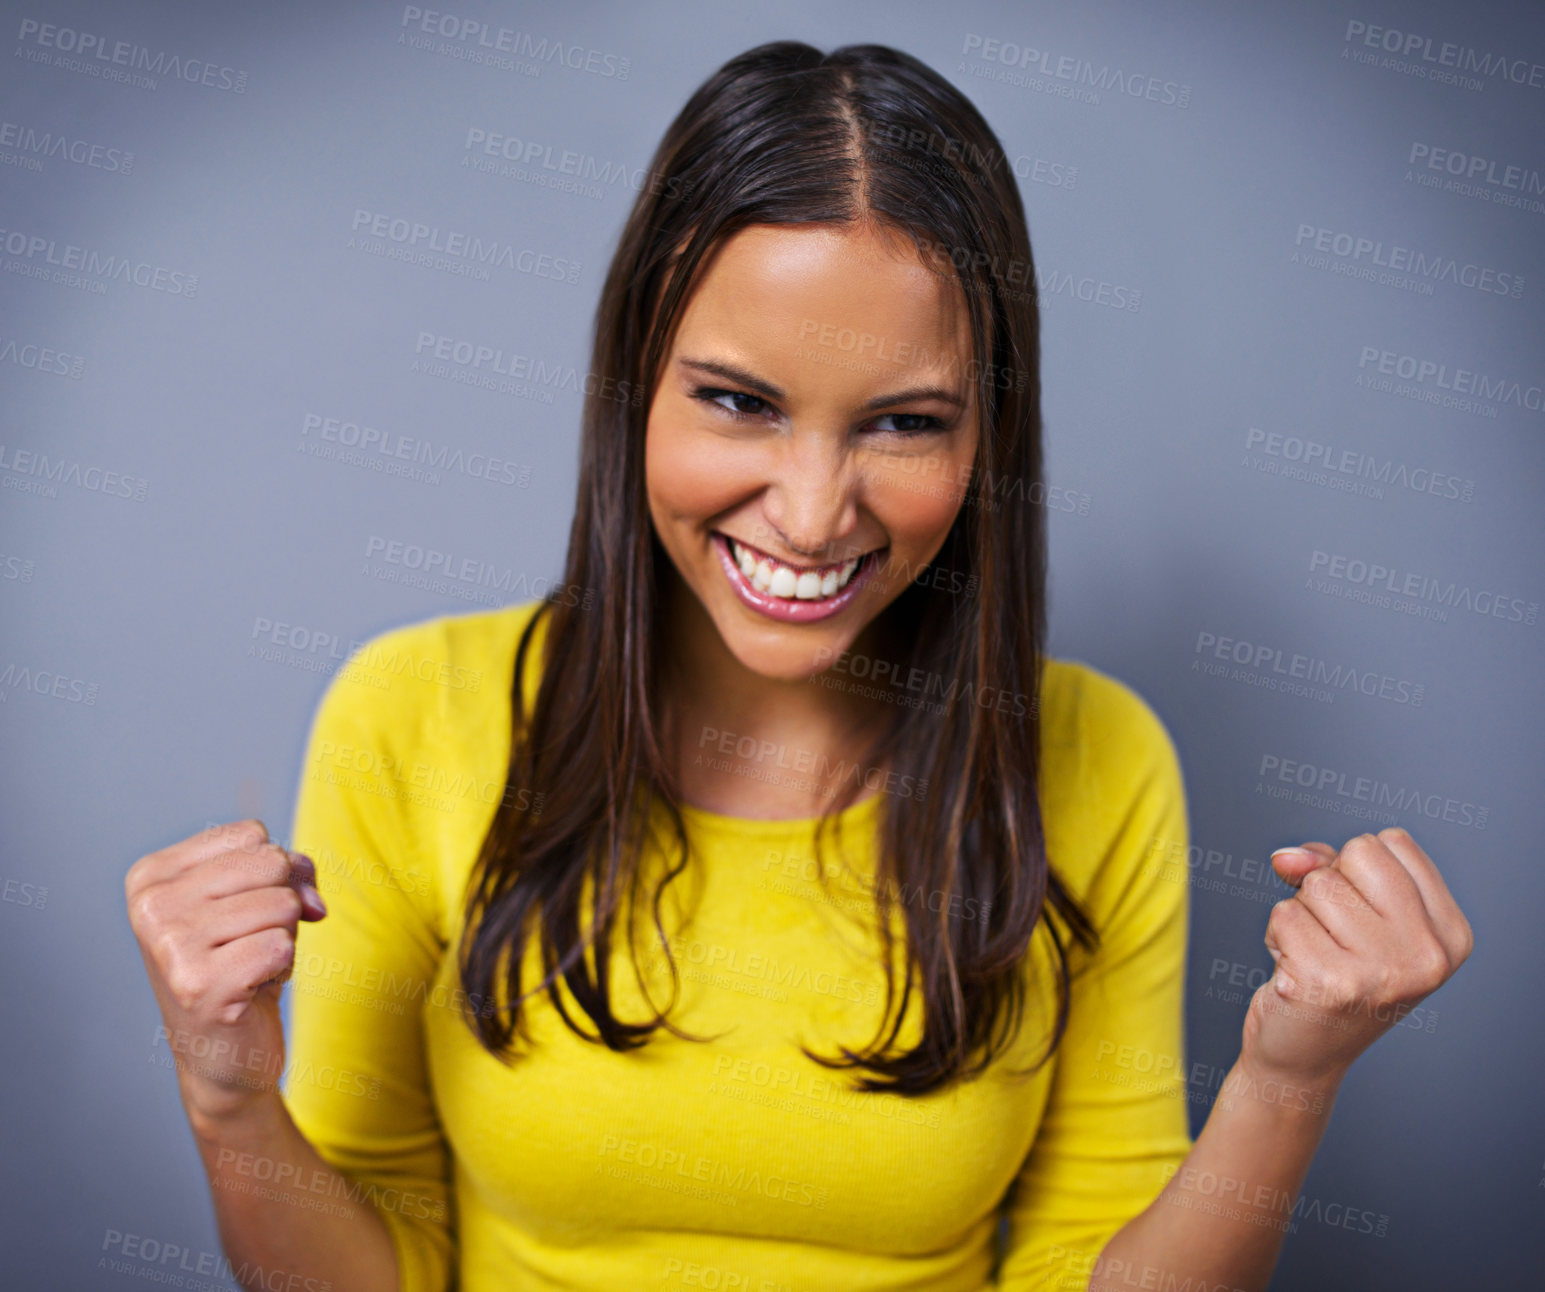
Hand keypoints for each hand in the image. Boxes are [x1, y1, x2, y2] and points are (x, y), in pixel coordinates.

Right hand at [126, 818, 326, 1122]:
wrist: (224, 1052)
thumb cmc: (241, 962)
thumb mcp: (258, 898)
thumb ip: (290, 871)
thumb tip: (312, 903)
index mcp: (152, 876)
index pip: (252, 834)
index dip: (276, 871)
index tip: (250, 909)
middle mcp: (151, 907)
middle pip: (270, 863)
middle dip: (283, 903)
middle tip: (252, 942)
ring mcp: (170, 947)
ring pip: (282, 904)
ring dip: (283, 938)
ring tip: (249, 966)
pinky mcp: (200, 986)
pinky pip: (282, 946)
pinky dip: (282, 968)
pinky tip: (251, 990)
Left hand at [1238, 826, 1472, 1090]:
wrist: (1306, 1056)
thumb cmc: (1330, 973)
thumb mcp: (1350, 911)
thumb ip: (1326, 863)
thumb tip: (1285, 858)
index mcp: (1450, 934)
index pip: (1392, 842)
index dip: (1358, 870)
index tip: (1363, 918)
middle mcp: (1428, 956)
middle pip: (1357, 853)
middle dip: (1329, 885)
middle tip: (1334, 938)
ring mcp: (1382, 972)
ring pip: (1316, 883)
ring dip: (1301, 914)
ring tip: (1315, 956)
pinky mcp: (1329, 984)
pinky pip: (1283, 914)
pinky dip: (1277, 936)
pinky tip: (1295, 972)